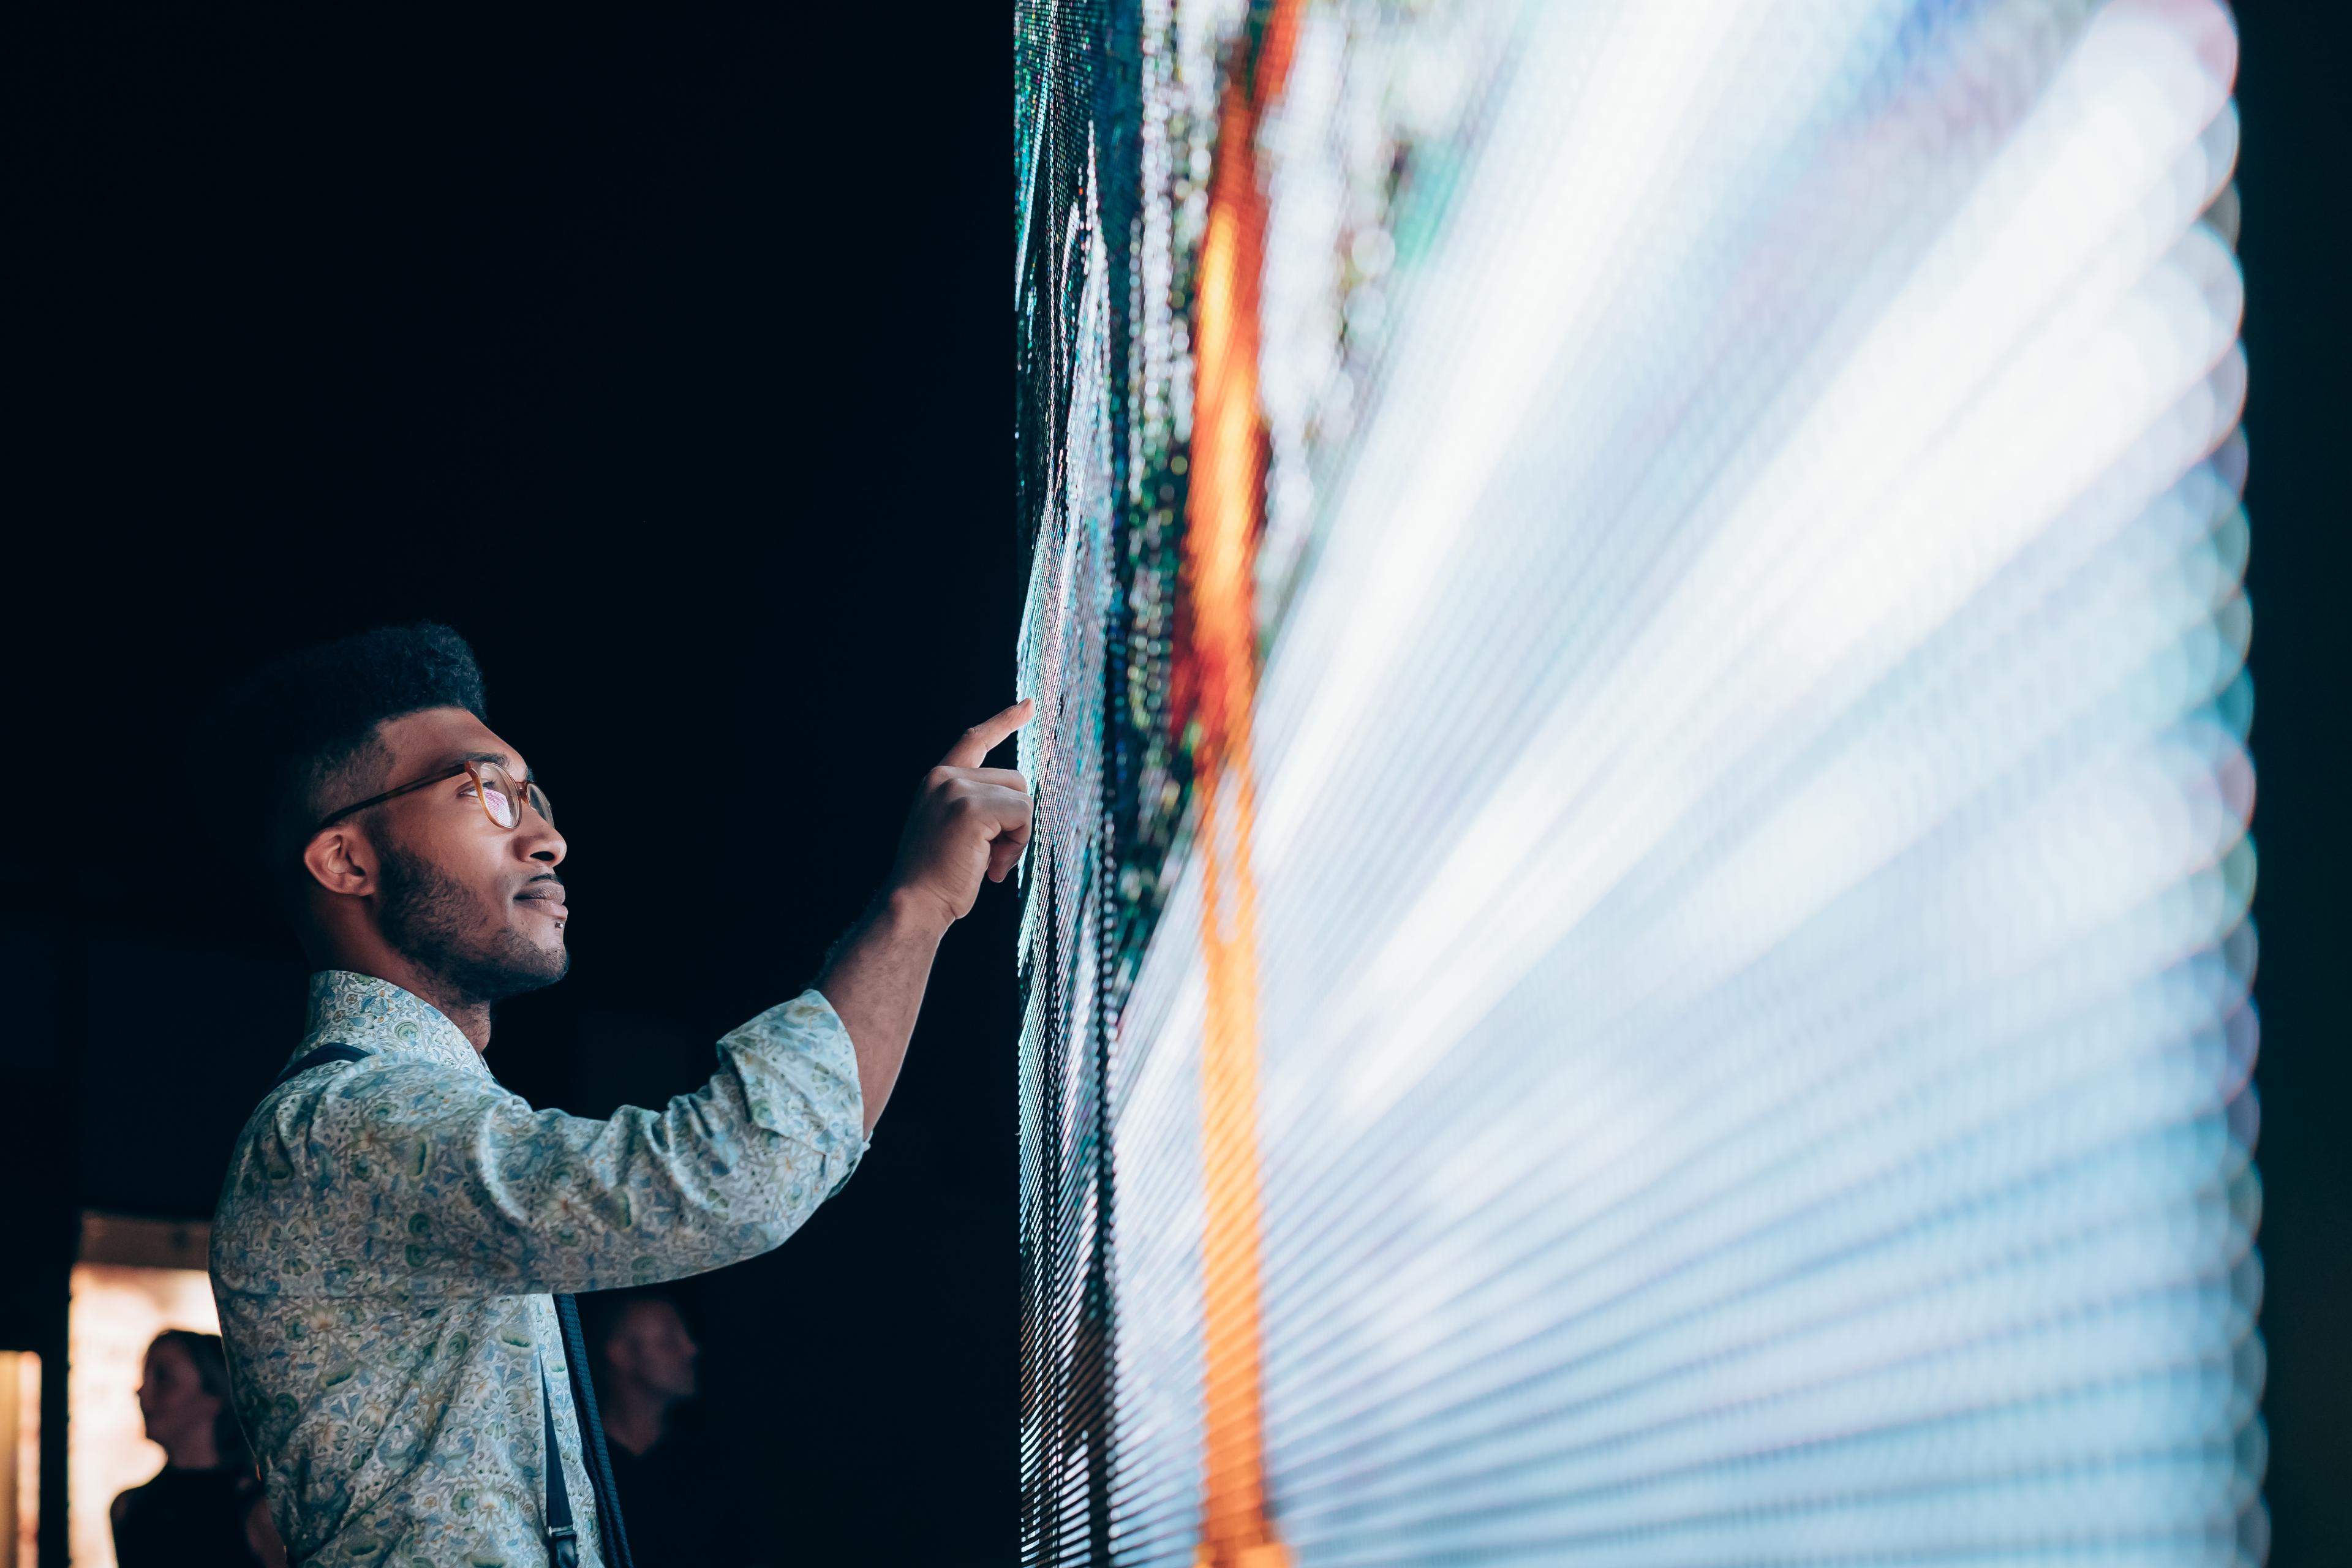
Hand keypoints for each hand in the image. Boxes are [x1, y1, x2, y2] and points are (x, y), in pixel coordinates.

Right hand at [886, 699, 1035, 927]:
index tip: (1029, 705)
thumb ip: (977, 808)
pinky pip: (1022, 816)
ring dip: (1017, 837)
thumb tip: (1020, 805)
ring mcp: (957, 790)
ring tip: (990, 864)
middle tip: (992, 858)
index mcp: (938, 781)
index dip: (1004, 721)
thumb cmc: (937, 879)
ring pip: (1023, 799)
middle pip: (1016, 781)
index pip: (975, 740)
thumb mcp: (954, 832)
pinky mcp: (971, 809)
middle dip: (1015, 822)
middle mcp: (944, 778)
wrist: (914, 904)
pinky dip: (1019, 844)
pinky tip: (995, 869)